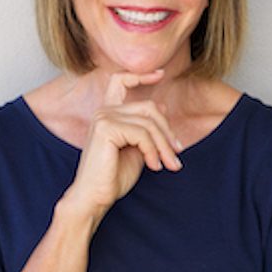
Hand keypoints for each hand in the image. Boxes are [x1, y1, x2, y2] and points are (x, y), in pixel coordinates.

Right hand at [63, 69, 182, 216]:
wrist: (94, 198)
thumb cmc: (113, 177)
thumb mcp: (137, 149)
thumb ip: (147, 129)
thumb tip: (162, 106)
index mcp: (108, 114)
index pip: (120, 81)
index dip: (141, 75)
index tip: (160, 74)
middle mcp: (104, 111)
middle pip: (149, 107)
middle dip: (167, 131)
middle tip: (177, 154)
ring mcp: (104, 117)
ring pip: (149, 122)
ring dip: (164, 146)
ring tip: (170, 165)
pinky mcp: (107, 128)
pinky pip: (142, 134)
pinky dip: (153, 151)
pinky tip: (154, 166)